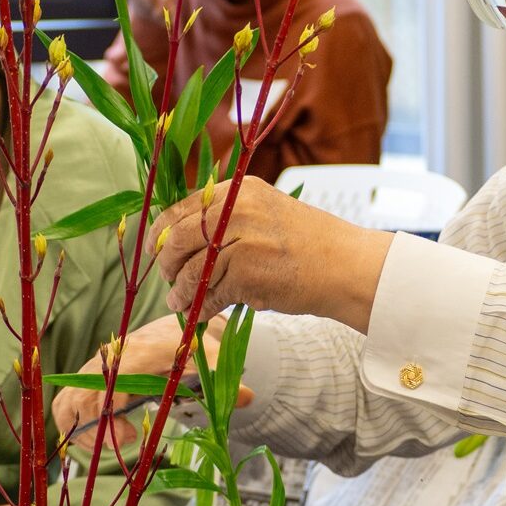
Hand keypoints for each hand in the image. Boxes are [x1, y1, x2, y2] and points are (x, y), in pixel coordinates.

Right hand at [50, 315, 249, 452]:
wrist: (174, 330)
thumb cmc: (192, 347)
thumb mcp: (212, 360)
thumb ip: (226, 381)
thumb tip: (248, 397)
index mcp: (139, 353)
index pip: (112, 383)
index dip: (111, 413)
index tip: (128, 437)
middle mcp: (110, 361)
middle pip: (85, 398)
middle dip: (100, 430)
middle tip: (129, 441)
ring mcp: (94, 371)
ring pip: (69, 404)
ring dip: (84, 431)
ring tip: (116, 441)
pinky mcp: (86, 381)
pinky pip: (65, 405)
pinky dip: (73, 426)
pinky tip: (102, 438)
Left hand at [152, 177, 394, 331]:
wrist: (347, 265)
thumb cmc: (309, 244)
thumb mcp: (266, 213)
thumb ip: (229, 220)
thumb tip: (183, 239)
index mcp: (238, 191)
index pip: (182, 208)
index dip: (162, 233)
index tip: (158, 249)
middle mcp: (236, 211)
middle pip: (177, 238)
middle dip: (167, 263)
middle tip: (168, 278)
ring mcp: (241, 242)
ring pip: (192, 271)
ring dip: (181, 291)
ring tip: (178, 302)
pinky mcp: (246, 274)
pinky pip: (210, 296)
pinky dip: (201, 308)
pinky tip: (199, 313)